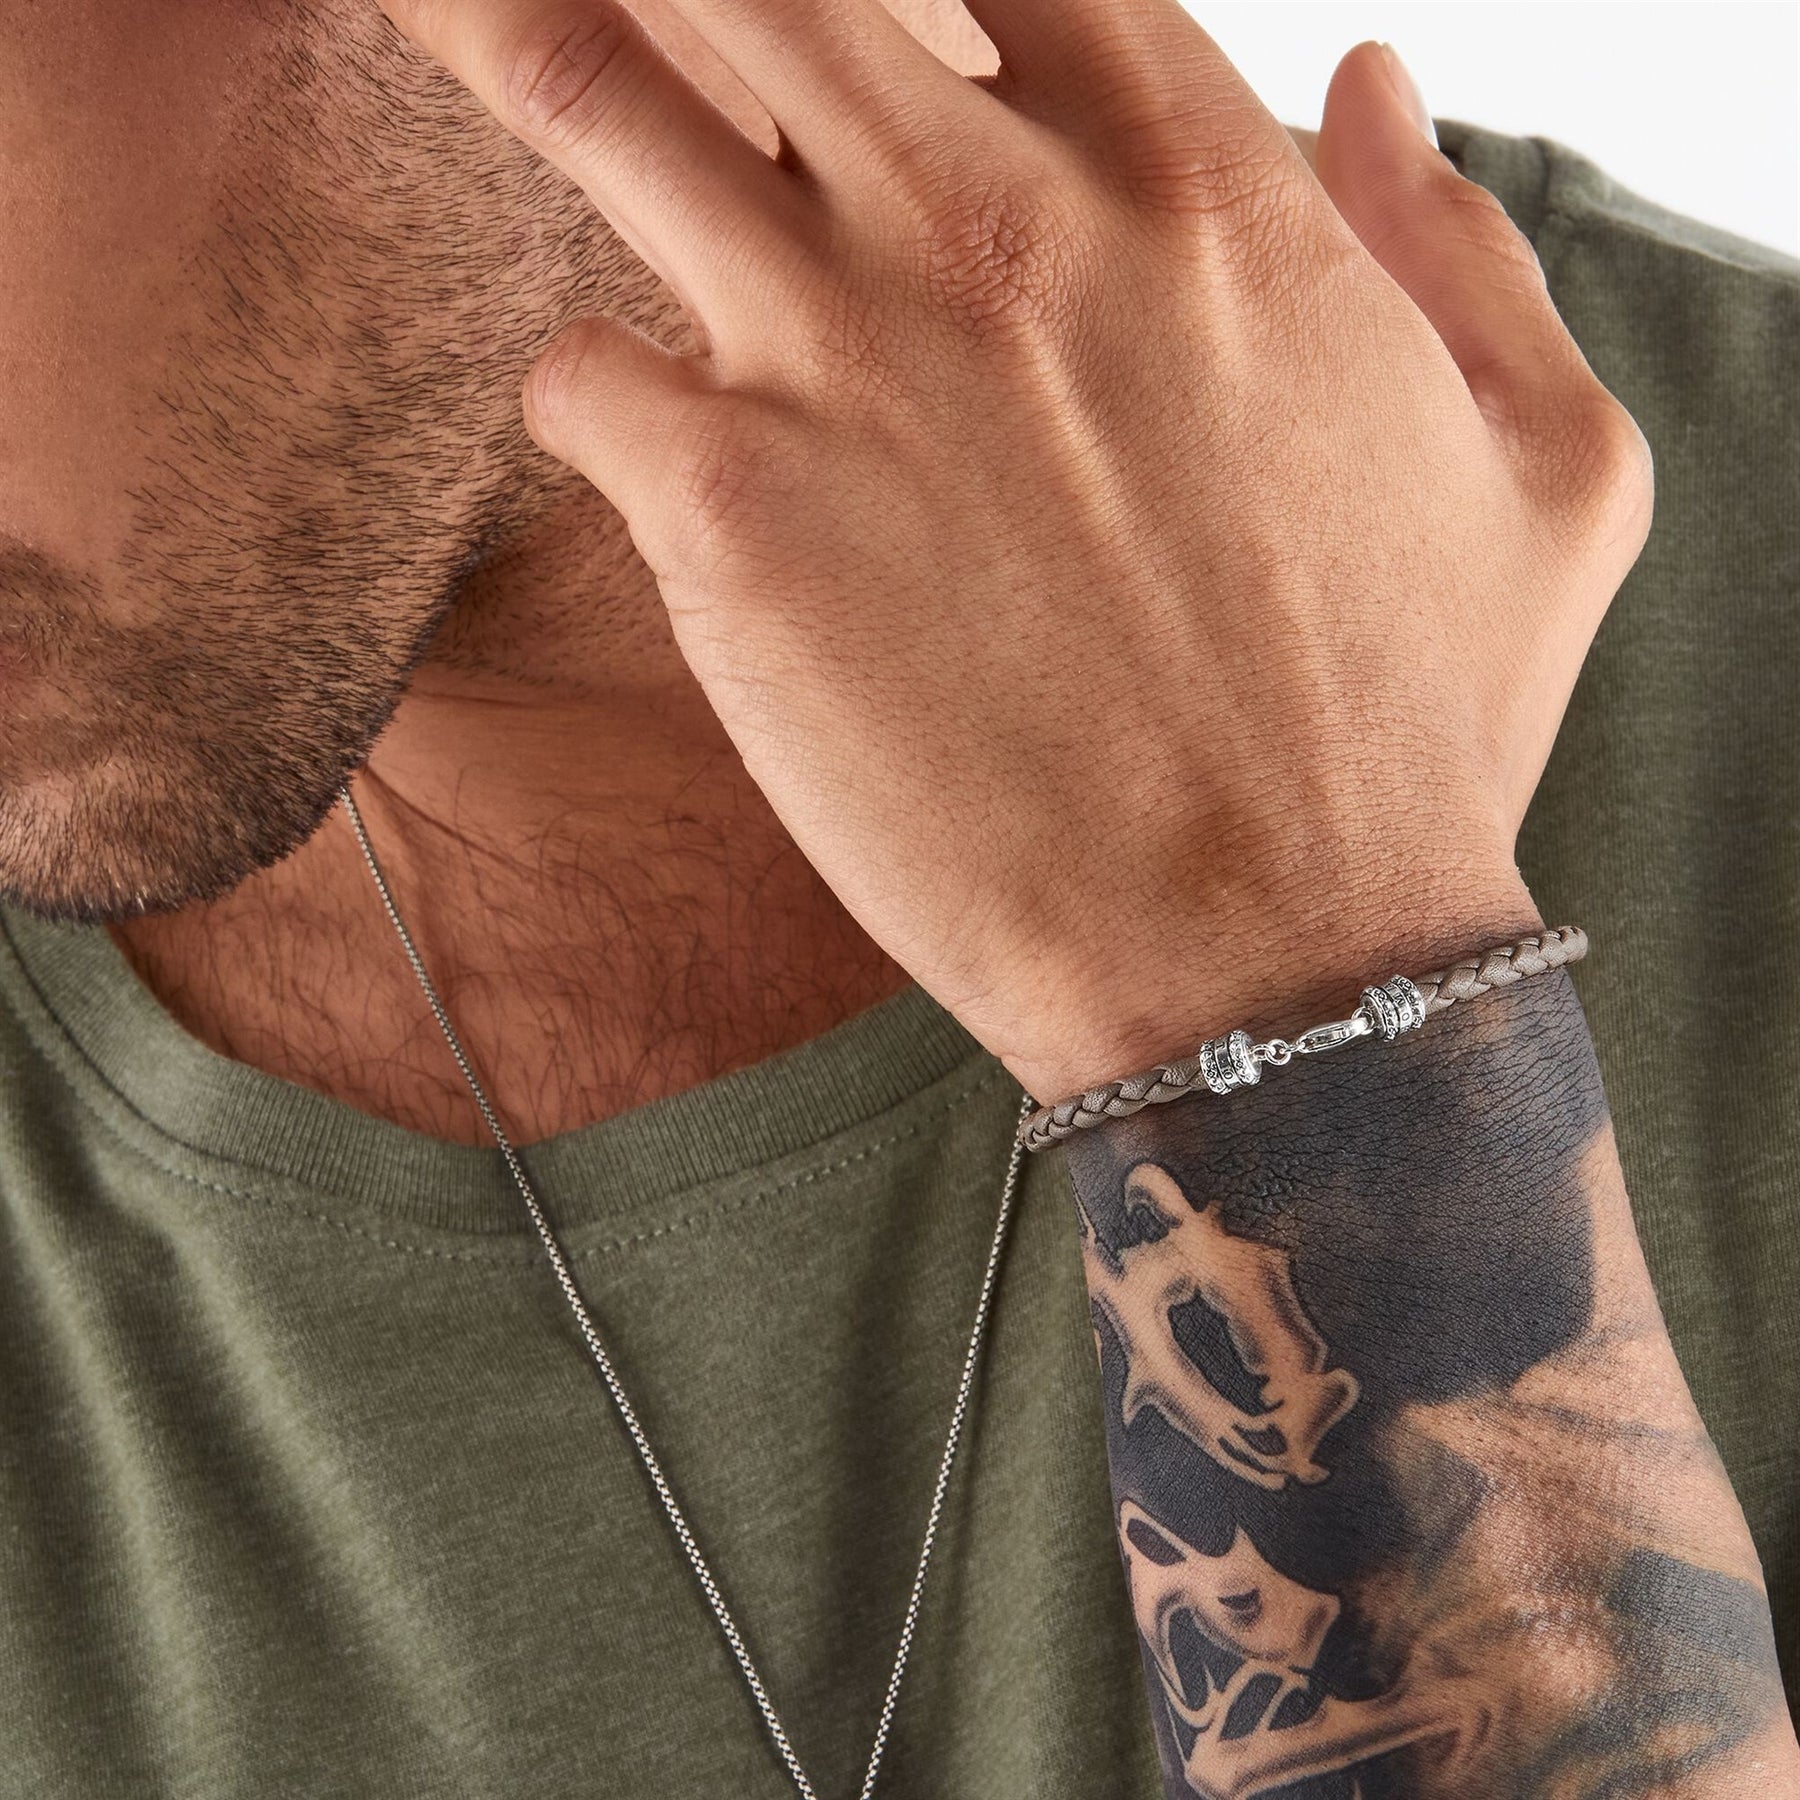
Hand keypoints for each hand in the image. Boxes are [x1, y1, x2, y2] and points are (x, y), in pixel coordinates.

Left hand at [374, 0, 1652, 1099]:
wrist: (1267, 963)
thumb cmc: (1413, 739)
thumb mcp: (1544, 469)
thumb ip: (1461, 246)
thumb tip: (1368, 87)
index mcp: (1202, 182)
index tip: (876, 35)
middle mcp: (1007, 221)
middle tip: (657, 38)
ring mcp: (848, 351)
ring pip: (590, 79)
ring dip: (518, 46)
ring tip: (459, 30)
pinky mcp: (729, 510)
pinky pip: (571, 371)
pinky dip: (583, 389)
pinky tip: (643, 449)